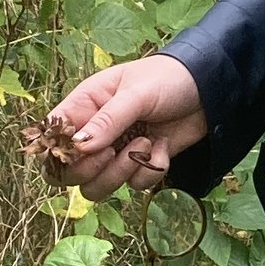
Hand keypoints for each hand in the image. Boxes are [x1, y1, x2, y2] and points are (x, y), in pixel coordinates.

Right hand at [40, 55, 207, 195]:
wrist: (211, 89)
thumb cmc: (168, 78)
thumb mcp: (136, 93)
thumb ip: (107, 120)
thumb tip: (78, 148)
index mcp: (84, 106)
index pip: (53, 139)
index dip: (59, 153)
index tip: (81, 151)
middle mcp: (95, 133)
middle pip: (69, 173)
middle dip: (91, 169)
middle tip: (112, 151)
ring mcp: (116, 151)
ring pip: (97, 187)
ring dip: (120, 173)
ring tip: (145, 143)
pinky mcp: (140, 165)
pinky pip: (134, 185)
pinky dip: (150, 171)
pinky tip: (163, 148)